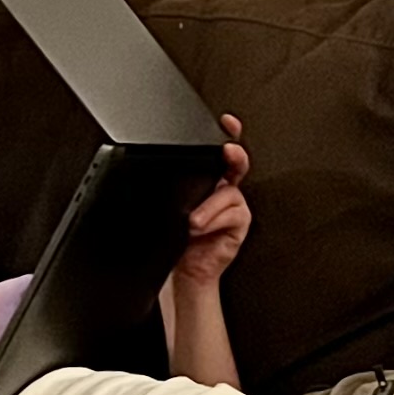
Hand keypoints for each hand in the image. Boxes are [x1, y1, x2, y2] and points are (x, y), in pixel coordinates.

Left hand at [173, 115, 251, 289]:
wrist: (183, 272)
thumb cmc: (174, 241)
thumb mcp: (166, 208)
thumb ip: (168, 190)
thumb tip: (153, 178)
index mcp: (204, 180)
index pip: (214, 152)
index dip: (223, 134)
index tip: (224, 122)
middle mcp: (221, 188)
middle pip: (235, 162)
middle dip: (233, 154)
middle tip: (227, 152)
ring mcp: (232, 205)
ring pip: (228, 192)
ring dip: (209, 206)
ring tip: (192, 221)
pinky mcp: (240, 222)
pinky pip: (233, 213)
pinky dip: (214, 220)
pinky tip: (199, 228)